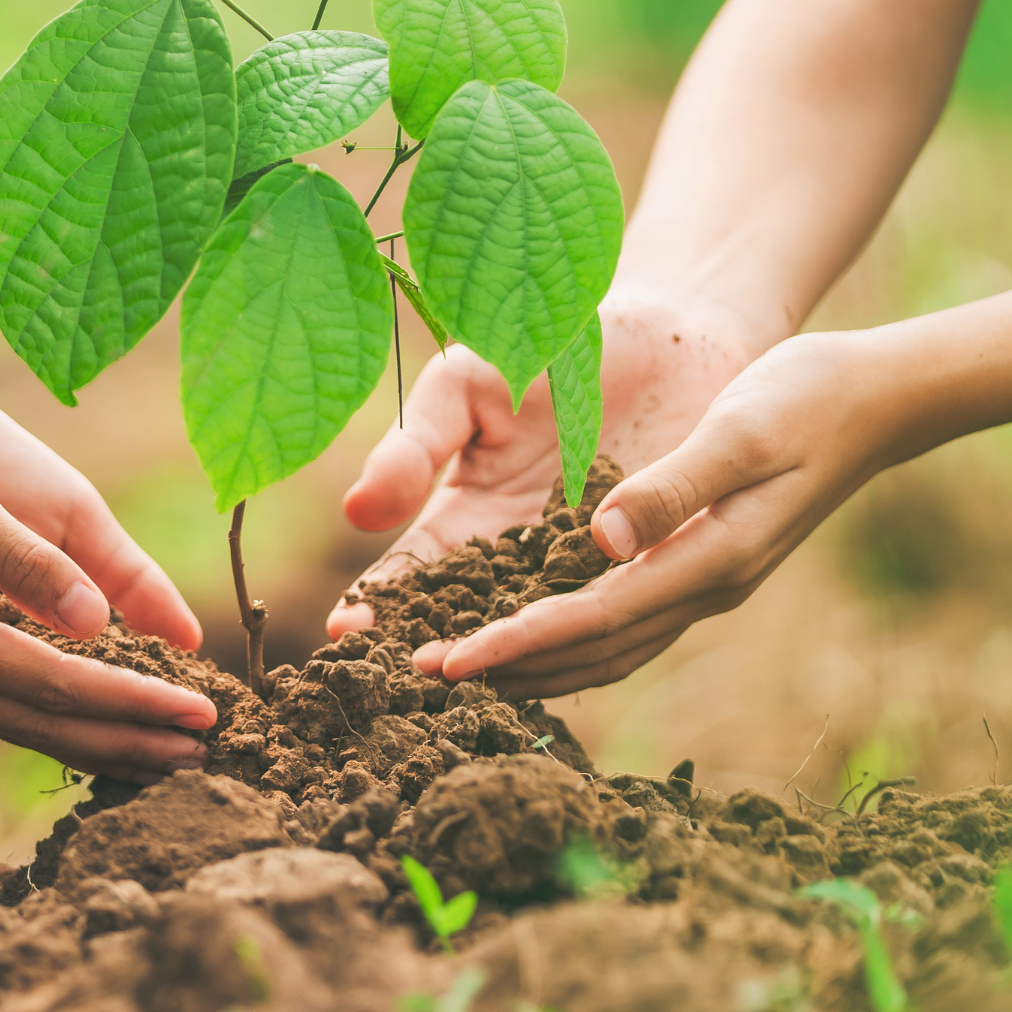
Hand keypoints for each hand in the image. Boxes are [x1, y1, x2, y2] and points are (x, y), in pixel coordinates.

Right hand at [0, 390, 218, 780]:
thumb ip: (24, 557)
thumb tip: (100, 618)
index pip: (54, 683)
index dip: (133, 701)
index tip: (201, 713)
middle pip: (35, 724)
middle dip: (124, 740)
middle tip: (203, 756)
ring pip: (6, 722)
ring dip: (86, 737)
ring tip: (159, 752)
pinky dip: (41, 714)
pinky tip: (82, 717)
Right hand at [326, 291, 753, 634]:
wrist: (664, 333)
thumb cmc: (546, 346)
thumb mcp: (465, 387)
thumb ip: (415, 446)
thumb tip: (358, 513)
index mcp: (466, 517)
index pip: (411, 576)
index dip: (379, 605)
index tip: (346, 631)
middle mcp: (520, 557)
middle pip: (469, 620)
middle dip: (437, 648)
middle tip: (410, 676)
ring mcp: (583, 568)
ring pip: (541, 628)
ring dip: (509, 654)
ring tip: (477, 677)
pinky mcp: (648, 568)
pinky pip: (618, 608)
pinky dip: (594, 632)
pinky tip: (571, 648)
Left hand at [414, 330, 910, 696]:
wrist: (874, 398)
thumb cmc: (804, 397)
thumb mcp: (740, 429)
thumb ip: (673, 486)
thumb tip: (602, 539)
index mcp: (712, 559)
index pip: (594, 619)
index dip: (517, 643)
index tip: (449, 660)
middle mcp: (706, 587)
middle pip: (593, 652)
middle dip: (509, 670)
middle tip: (421, 678)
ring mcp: (708, 584)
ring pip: (608, 649)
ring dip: (534, 666)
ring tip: (459, 671)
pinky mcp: (702, 567)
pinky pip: (624, 625)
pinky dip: (569, 642)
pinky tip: (528, 636)